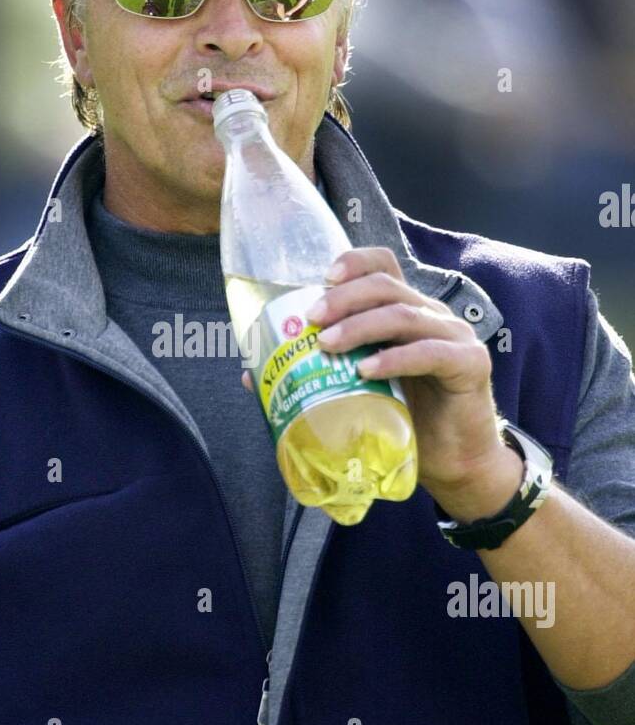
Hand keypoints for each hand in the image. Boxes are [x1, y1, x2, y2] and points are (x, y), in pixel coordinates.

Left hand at [241, 247, 522, 519]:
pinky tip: (367, 370)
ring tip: (329, 345)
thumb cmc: (408, 421)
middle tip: (312, 320)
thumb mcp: (360, 392)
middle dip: (344, 298)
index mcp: (407, 311)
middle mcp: (433, 315)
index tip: (323, 277)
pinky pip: (430, 353)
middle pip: (387, 286)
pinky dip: (395, 358)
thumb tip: (253, 376)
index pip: (384, 266)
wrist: (456, 463)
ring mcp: (455, 337)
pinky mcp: (471, 364)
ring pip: (404, 315)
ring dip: (361, 326)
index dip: (355, 262)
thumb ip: (321, 375)